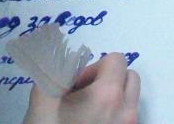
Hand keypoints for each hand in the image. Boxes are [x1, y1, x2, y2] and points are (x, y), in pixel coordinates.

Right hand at [22, 53, 139, 123]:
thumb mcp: (42, 101)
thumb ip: (52, 70)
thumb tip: (60, 56)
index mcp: (108, 96)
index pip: (116, 60)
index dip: (93, 68)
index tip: (75, 87)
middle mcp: (127, 113)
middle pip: (130, 78)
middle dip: (108, 80)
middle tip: (83, 98)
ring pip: (131, 100)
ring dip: (113, 99)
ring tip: (86, 114)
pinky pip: (127, 119)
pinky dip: (114, 116)